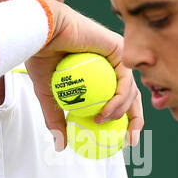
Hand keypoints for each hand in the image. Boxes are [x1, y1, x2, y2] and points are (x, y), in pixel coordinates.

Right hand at [25, 0, 142, 151]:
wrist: (41, 32)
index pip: (118, 98)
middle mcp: (111, 63)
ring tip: (102, 121)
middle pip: (132, 95)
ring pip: (131, 89)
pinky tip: (106, 110)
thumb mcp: (49, 95)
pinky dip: (119, 98)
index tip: (121, 141)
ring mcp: (117, 55)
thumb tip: (60, 145)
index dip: (124, 121)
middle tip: (130, 140)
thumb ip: (57, 118)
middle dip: (136, 120)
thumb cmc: (42, 56)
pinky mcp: (119, 48)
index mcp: (99, 72)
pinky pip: (125, 79)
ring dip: (121, 111)